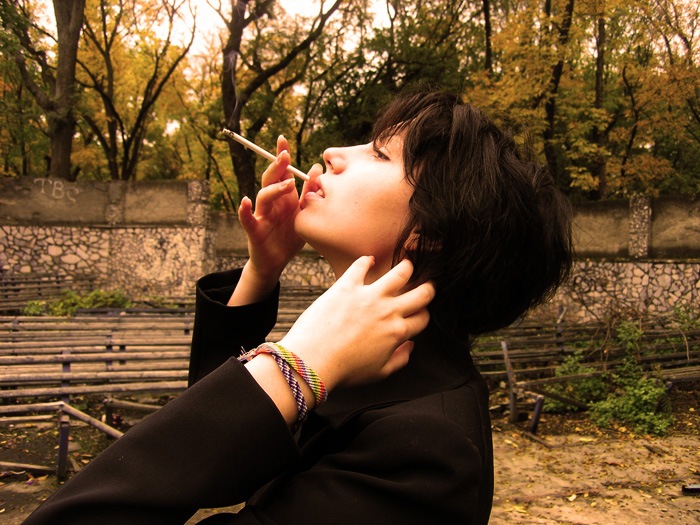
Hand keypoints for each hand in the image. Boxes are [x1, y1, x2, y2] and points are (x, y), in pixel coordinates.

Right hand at [231, 136, 321, 304]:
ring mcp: (261, 215)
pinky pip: (247, 219)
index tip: (283, 139)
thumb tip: (317, 168)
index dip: (281, 155)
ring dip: (273, 188)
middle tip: (286, 155)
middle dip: (277, 166)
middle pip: (270, 179)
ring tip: (287, 183)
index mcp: (283, 197)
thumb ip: (309, 193)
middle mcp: (271, 203)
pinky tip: (246, 202)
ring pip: (262, 196)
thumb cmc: (289, 237)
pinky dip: (245, 210)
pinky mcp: (254, 231)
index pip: (281, 172)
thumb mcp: (303, 214)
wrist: (276, 262)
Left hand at [278, 257, 434, 390]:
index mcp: (397, 332)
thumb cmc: (344, 370)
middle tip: (425, 286)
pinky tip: (368, 260)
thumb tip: (410, 346)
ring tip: (405, 266)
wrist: (313, 361)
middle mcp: (388, 311)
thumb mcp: (379, 373)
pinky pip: (361, 265)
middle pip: (422, 293)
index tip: (418, 313)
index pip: (423, 318)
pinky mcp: (347, 286)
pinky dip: (366, 261)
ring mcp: (368, 295)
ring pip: (400, 273)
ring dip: (406, 268)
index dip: (424, 315)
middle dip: (428, 288)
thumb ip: (400, 360)